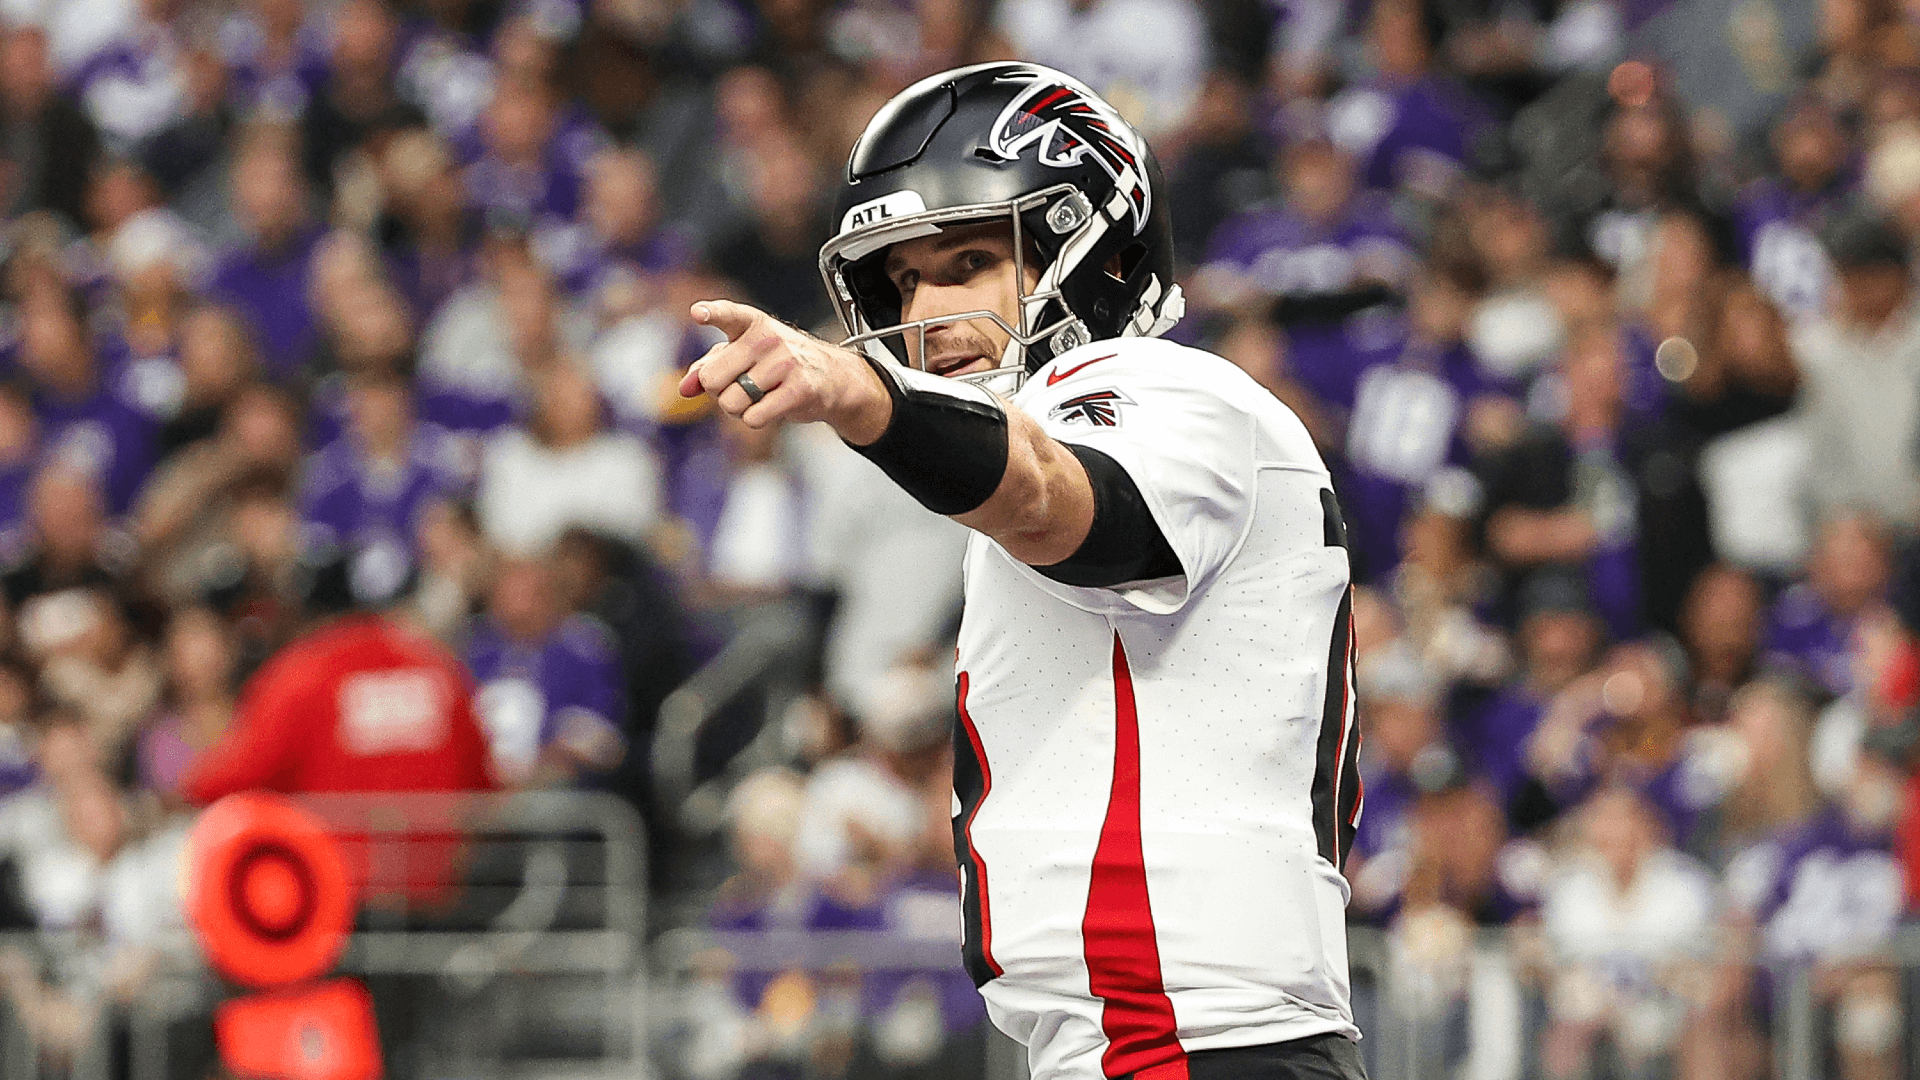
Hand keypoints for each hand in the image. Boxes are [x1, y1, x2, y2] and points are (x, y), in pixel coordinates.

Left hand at [677, 299, 892, 443]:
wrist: (831, 378)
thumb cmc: (778, 365)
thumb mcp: (742, 357)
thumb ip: (708, 366)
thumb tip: (685, 388)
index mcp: (752, 324)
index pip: (729, 314)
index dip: (712, 313)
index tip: (698, 313)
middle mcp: (768, 338)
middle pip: (713, 379)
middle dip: (718, 392)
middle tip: (739, 387)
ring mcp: (786, 362)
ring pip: (732, 402)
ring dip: (738, 409)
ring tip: (758, 397)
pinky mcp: (799, 389)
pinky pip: (754, 417)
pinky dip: (755, 419)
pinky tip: (771, 407)